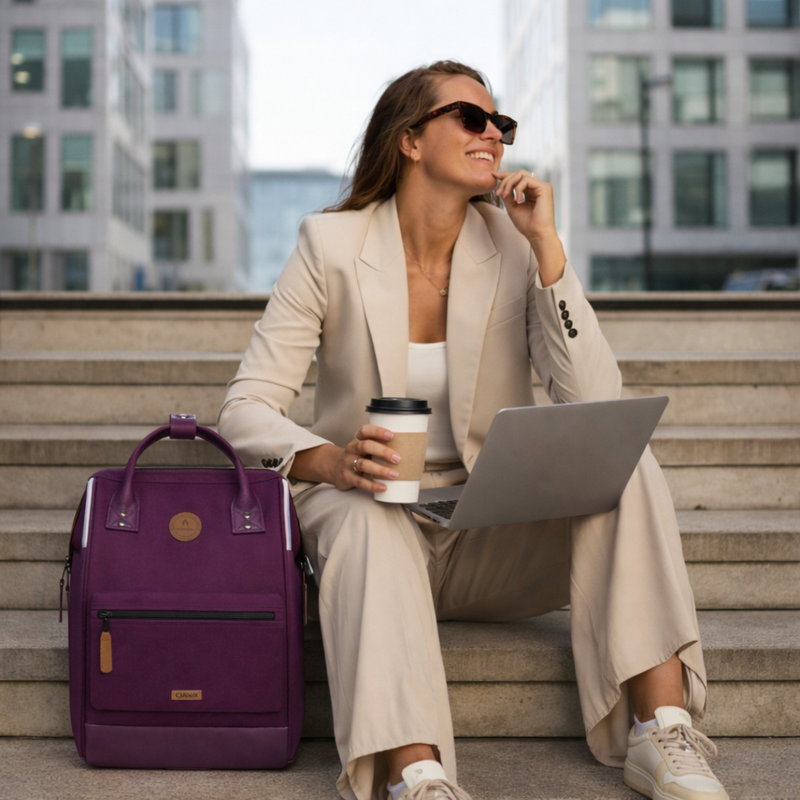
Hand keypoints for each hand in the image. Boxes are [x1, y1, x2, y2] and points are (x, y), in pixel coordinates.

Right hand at [289, 425, 401, 491]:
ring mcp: (348, 463)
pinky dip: (372, 485)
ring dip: (380, 470)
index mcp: (358, 438)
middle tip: (397, 458)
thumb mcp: (365, 447)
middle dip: (383, 452)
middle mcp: (352, 448)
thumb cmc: (358, 456)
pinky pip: (360, 481)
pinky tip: (383, 487)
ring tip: (394, 475)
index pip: (366, 430)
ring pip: (364, 464)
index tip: (392, 435)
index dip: (378, 431)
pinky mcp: (347, 477)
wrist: (335, 468)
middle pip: (366, 446)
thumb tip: (410, 449)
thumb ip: (381, 446)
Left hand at [492, 170, 565, 286]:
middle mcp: (537, 187)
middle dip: (505, 180)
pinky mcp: (545, 188)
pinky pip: (527, 180)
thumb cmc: (527, 225)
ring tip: (505, 196)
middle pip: (518, 173)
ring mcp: (542, 186)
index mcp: (530, 191)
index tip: (493, 176)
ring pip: (522, 174)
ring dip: (509, 183)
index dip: (505, 175)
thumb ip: (508, 194)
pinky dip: (518, 188)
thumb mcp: (512, 207)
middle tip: (498, 193)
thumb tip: (500, 183)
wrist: (537, 234)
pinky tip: (518, 200)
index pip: (517, 177)